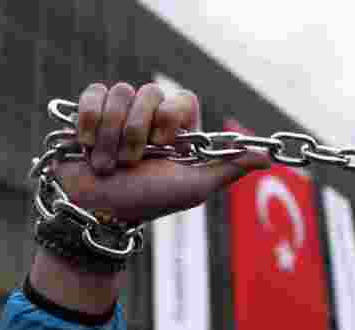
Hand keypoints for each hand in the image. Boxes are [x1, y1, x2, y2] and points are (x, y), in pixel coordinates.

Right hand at [52, 82, 270, 222]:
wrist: (91, 213)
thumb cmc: (142, 202)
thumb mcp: (191, 188)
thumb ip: (228, 169)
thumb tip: (268, 158)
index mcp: (176, 134)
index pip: (182, 99)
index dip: (170, 118)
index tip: (163, 146)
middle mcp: (149, 121)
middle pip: (150, 91)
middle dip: (136, 131)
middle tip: (131, 162)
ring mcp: (118, 115)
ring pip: (119, 92)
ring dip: (110, 134)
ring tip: (106, 164)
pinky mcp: (89, 113)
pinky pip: (93, 94)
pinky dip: (89, 121)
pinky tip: (85, 147)